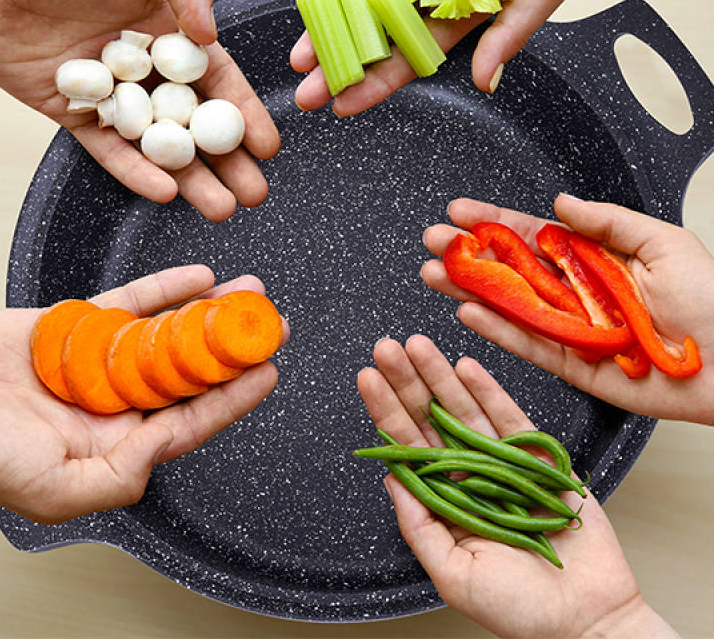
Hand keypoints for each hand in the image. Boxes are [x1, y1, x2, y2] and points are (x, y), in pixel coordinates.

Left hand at [0, 0, 279, 216]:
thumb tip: (210, 35)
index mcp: (169, 32)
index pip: (219, 82)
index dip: (244, 115)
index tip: (267, 145)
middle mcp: (146, 70)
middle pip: (197, 125)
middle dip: (229, 161)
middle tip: (254, 192)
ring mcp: (112, 96)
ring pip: (160, 147)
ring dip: (193, 179)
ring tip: (221, 207)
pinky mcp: (74, 114)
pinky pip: (110, 152)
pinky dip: (137, 173)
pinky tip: (166, 191)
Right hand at [0, 267, 287, 523]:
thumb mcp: (53, 489)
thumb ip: (119, 477)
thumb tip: (167, 445)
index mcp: (117, 444)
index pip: (192, 417)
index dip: (235, 395)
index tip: (268, 369)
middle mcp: (117, 401)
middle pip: (191, 371)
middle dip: (232, 347)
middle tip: (270, 323)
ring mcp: (102, 360)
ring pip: (170, 332)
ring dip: (210, 312)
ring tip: (248, 292)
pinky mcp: (82, 325)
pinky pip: (135, 302)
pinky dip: (167, 289)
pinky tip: (199, 277)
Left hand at [358, 335, 676, 637]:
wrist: (586, 621)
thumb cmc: (519, 610)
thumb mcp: (453, 574)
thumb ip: (419, 526)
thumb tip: (390, 479)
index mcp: (445, 499)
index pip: (408, 446)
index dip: (387, 410)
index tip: (368, 378)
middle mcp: (469, 474)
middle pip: (431, 418)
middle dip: (408, 382)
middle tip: (386, 347)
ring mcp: (502, 463)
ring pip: (464, 410)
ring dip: (441, 376)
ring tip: (418, 345)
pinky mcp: (538, 458)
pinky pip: (510, 419)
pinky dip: (489, 391)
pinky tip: (466, 367)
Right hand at [422, 194, 713, 424]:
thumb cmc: (711, 298)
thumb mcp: (662, 240)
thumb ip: (606, 220)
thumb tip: (561, 201)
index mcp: (592, 258)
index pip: (531, 235)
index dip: (493, 221)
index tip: (460, 211)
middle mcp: (574, 292)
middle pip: (508, 270)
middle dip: (467, 254)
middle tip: (432, 242)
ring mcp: (570, 328)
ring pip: (508, 306)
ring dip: (468, 290)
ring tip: (433, 275)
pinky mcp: (574, 365)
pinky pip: (528, 344)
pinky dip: (496, 330)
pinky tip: (468, 313)